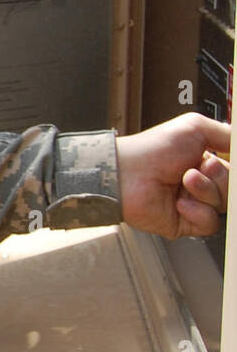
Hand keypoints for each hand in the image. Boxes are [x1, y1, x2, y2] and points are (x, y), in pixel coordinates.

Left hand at [116, 113, 229, 238]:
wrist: (125, 173)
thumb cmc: (151, 149)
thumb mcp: (194, 128)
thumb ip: (226, 134)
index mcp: (204, 162)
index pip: (232, 169)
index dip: (231, 168)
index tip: (229, 159)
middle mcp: (200, 183)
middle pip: (232, 188)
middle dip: (222, 177)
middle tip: (203, 167)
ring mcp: (192, 204)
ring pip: (223, 205)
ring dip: (207, 191)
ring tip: (186, 180)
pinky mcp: (184, 223)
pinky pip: (209, 223)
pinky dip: (198, 212)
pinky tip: (180, 202)